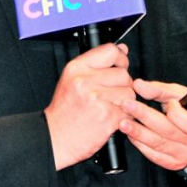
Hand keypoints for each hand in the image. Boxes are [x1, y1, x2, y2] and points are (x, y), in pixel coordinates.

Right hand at [44, 43, 133, 170]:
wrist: (57, 137)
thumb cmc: (65, 109)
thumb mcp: (72, 78)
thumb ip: (97, 63)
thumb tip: (122, 49)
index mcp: (77, 68)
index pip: (110, 51)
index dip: (120, 58)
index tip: (120, 66)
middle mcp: (86, 81)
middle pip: (123, 73)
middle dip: (122, 84)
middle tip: (111, 93)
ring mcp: (97, 99)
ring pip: (129, 92)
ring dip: (125, 100)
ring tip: (110, 105)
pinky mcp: (107, 117)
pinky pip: (128, 110)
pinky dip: (124, 115)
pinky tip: (110, 116)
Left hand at [119, 78, 186, 171]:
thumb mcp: (181, 95)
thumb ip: (160, 90)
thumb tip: (138, 85)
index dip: (176, 113)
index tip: (169, 103)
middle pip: (168, 131)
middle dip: (145, 117)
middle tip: (127, 105)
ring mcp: (184, 155)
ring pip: (158, 144)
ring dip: (138, 133)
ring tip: (123, 123)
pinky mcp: (173, 163)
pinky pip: (155, 156)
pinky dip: (141, 145)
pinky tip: (132, 135)